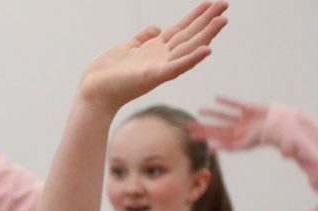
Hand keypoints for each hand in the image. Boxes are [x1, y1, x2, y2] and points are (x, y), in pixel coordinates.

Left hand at [79, 1, 227, 111]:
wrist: (92, 94)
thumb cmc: (104, 75)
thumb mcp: (124, 49)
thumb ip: (141, 39)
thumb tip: (156, 28)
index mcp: (153, 51)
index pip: (180, 30)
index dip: (195, 16)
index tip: (211, 3)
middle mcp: (160, 58)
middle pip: (189, 35)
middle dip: (207, 20)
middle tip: (225, 4)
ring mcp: (158, 68)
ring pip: (188, 48)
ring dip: (206, 35)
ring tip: (223, 21)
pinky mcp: (152, 76)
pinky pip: (176, 67)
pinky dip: (192, 59)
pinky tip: (207, 50)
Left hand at [189, 96, 266, 150]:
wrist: (280, 126)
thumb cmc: (264, 138)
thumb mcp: (244, 144)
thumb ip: (227, 146)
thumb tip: (210, 148)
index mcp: (237, 139)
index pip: (217, 138)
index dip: (204, 136)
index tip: (192, 136)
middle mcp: (238, 130)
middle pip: (217, 128)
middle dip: (204, 127)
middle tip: (189, 125)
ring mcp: (243, 119)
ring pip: (224, 116)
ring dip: (212, 113)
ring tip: (199, 111)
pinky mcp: (249, 109)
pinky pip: (236, 104)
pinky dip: (227, 101)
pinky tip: (217, 98)